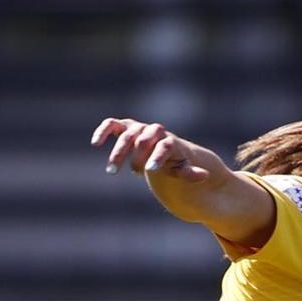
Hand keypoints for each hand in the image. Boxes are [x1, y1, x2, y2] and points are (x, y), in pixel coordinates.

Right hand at [91, 117, 209, 181]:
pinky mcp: (124, 127)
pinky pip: (112, 125)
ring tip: (112, 171)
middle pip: (143, 140)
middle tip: (134, 173)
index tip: (151, 170)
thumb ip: (190, 173)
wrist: (161, 150)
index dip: (158, 157)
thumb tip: (205, 175)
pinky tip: (96, 143)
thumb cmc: (173, 161)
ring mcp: (138, 128)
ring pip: (126, 135)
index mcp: (169, 141)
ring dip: (118, 152)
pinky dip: (104, 131)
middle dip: (137, 157)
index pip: (164, 146)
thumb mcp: (183, 169)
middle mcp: (154, 131)